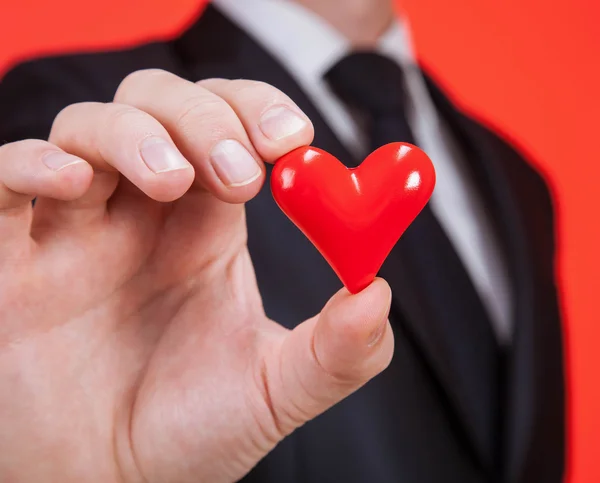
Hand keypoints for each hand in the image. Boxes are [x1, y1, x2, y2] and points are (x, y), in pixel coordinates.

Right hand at [0, 70, 393, 482]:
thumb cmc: (189, 434)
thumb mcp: (274, 391)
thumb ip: (337, 351)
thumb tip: (380, 294)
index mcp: (206, 227)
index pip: (231, 129)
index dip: (258, 114)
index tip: (294, 140)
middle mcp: (141, 213)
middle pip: (163, 106)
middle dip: (204, 118)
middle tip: (244, 171)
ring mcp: (74, 227)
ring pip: (90, 126)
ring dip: (135, 133)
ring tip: (171, 182)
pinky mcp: (12, 256)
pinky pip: (5, 180)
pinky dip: (33, 164)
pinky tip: (74, 183)